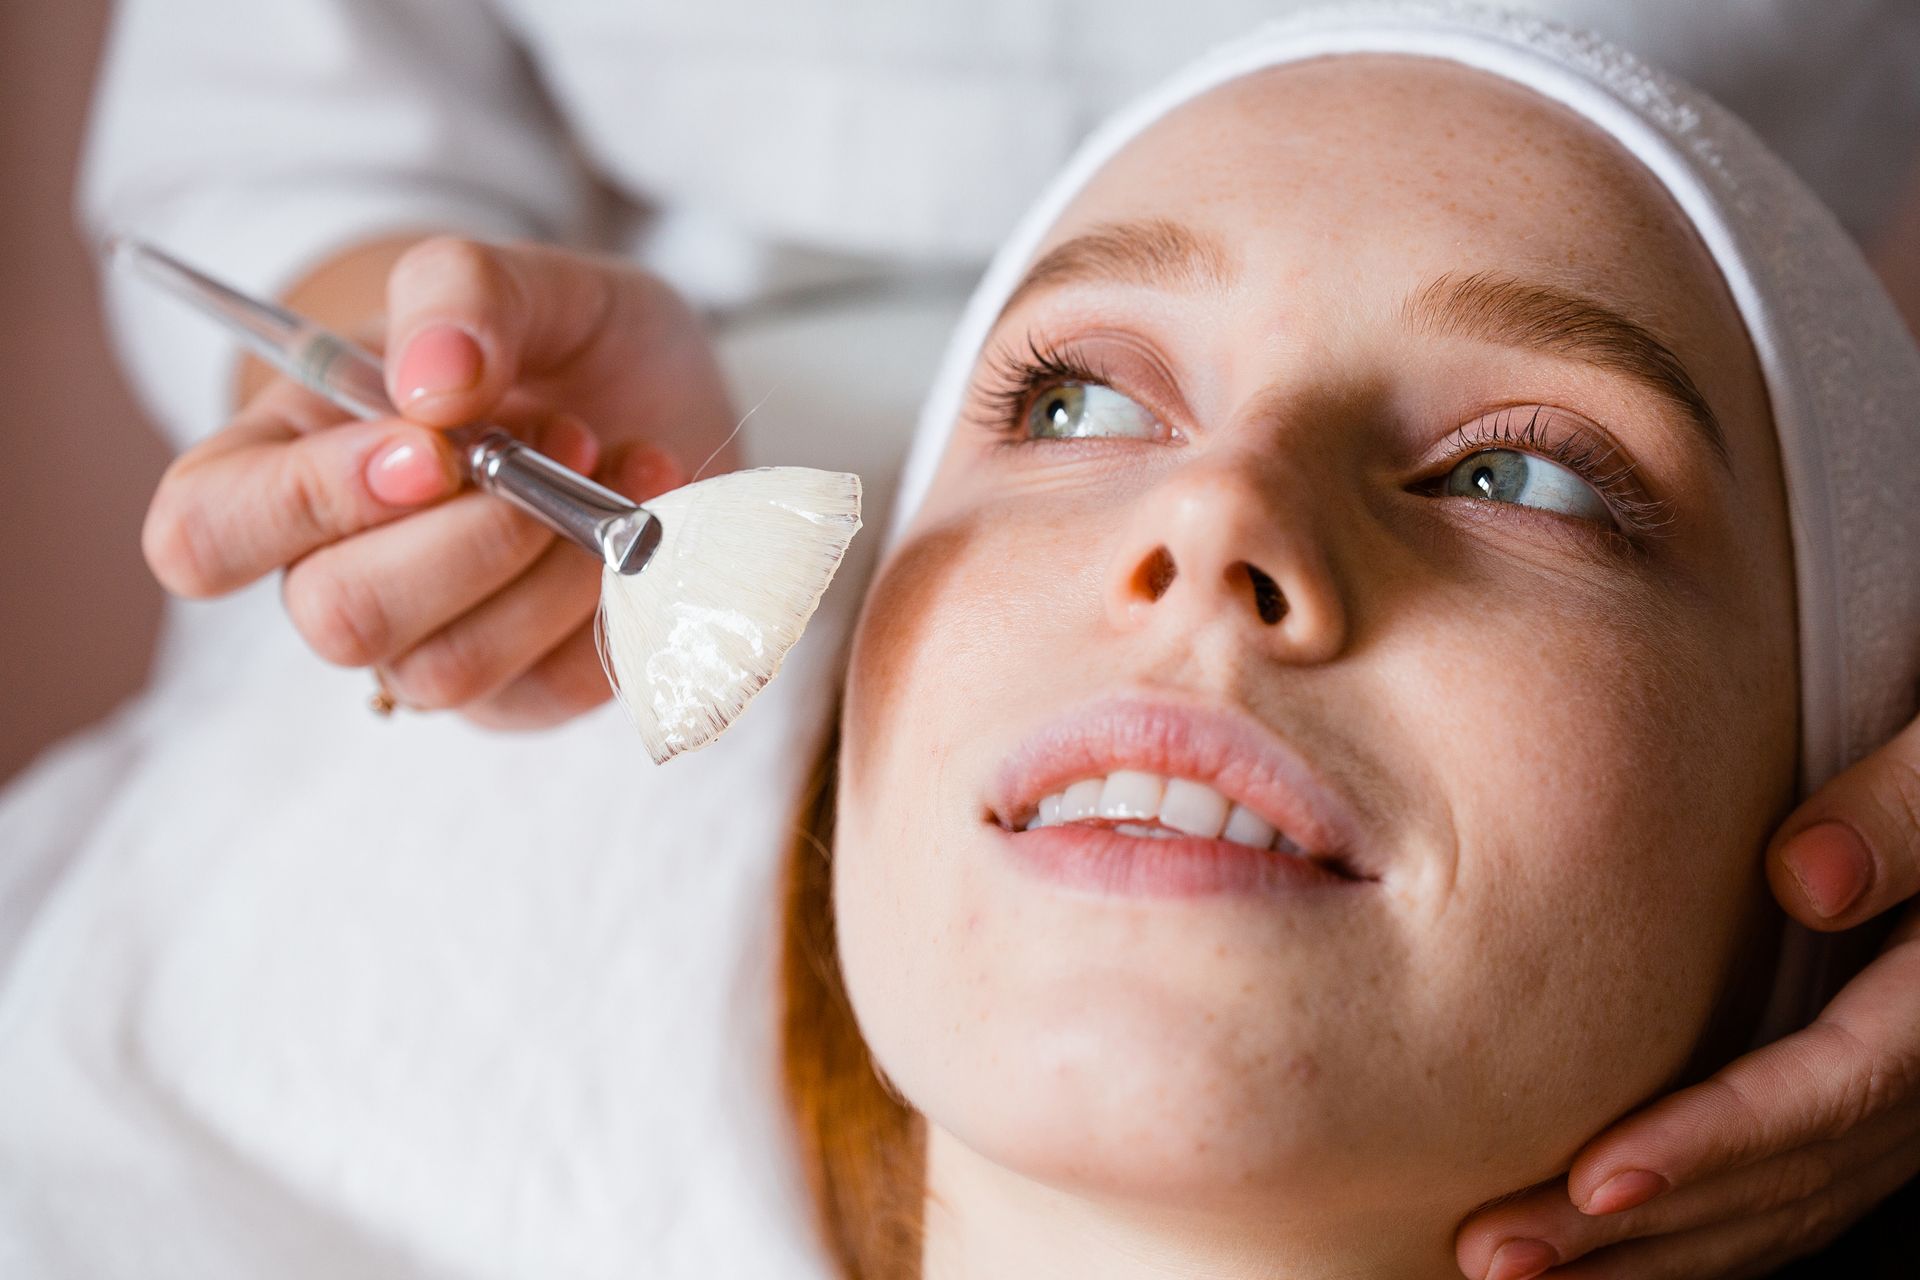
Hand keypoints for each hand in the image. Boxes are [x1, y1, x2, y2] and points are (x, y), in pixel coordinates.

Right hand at [142, 236, 739, 727]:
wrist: (672, 402)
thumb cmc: (565, 343)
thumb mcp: (530, 278)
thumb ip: (462, 292)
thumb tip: (433, 384)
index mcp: (283, 463)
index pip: (203, 533)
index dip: (301, 504)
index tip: (430, 449)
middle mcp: (336, 573)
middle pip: (338, 618)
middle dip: (471, 533)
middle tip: (556, 435)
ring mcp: (427, 646)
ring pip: (446, 669)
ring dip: (552, 560)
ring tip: (604, 464)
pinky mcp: (521, 694)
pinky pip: (547, 688)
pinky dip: (610, 595)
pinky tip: (639, 519)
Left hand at [1455, 714, 1919, 1279]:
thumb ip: (1899, 814)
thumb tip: (1803, 882)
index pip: (1828, 1095)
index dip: (1711, 1144)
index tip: (1596, 1176)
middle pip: (1782, 1178)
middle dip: (1636, 1230)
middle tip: (1498, 1253)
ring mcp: (1898, 1099)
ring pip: (1776, 1208)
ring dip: (1645, 1253)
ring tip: (1511, 1273)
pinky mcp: (1857, 1099)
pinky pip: (1780, 1190)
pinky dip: (1689, 1232)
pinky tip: (1591, 1252)